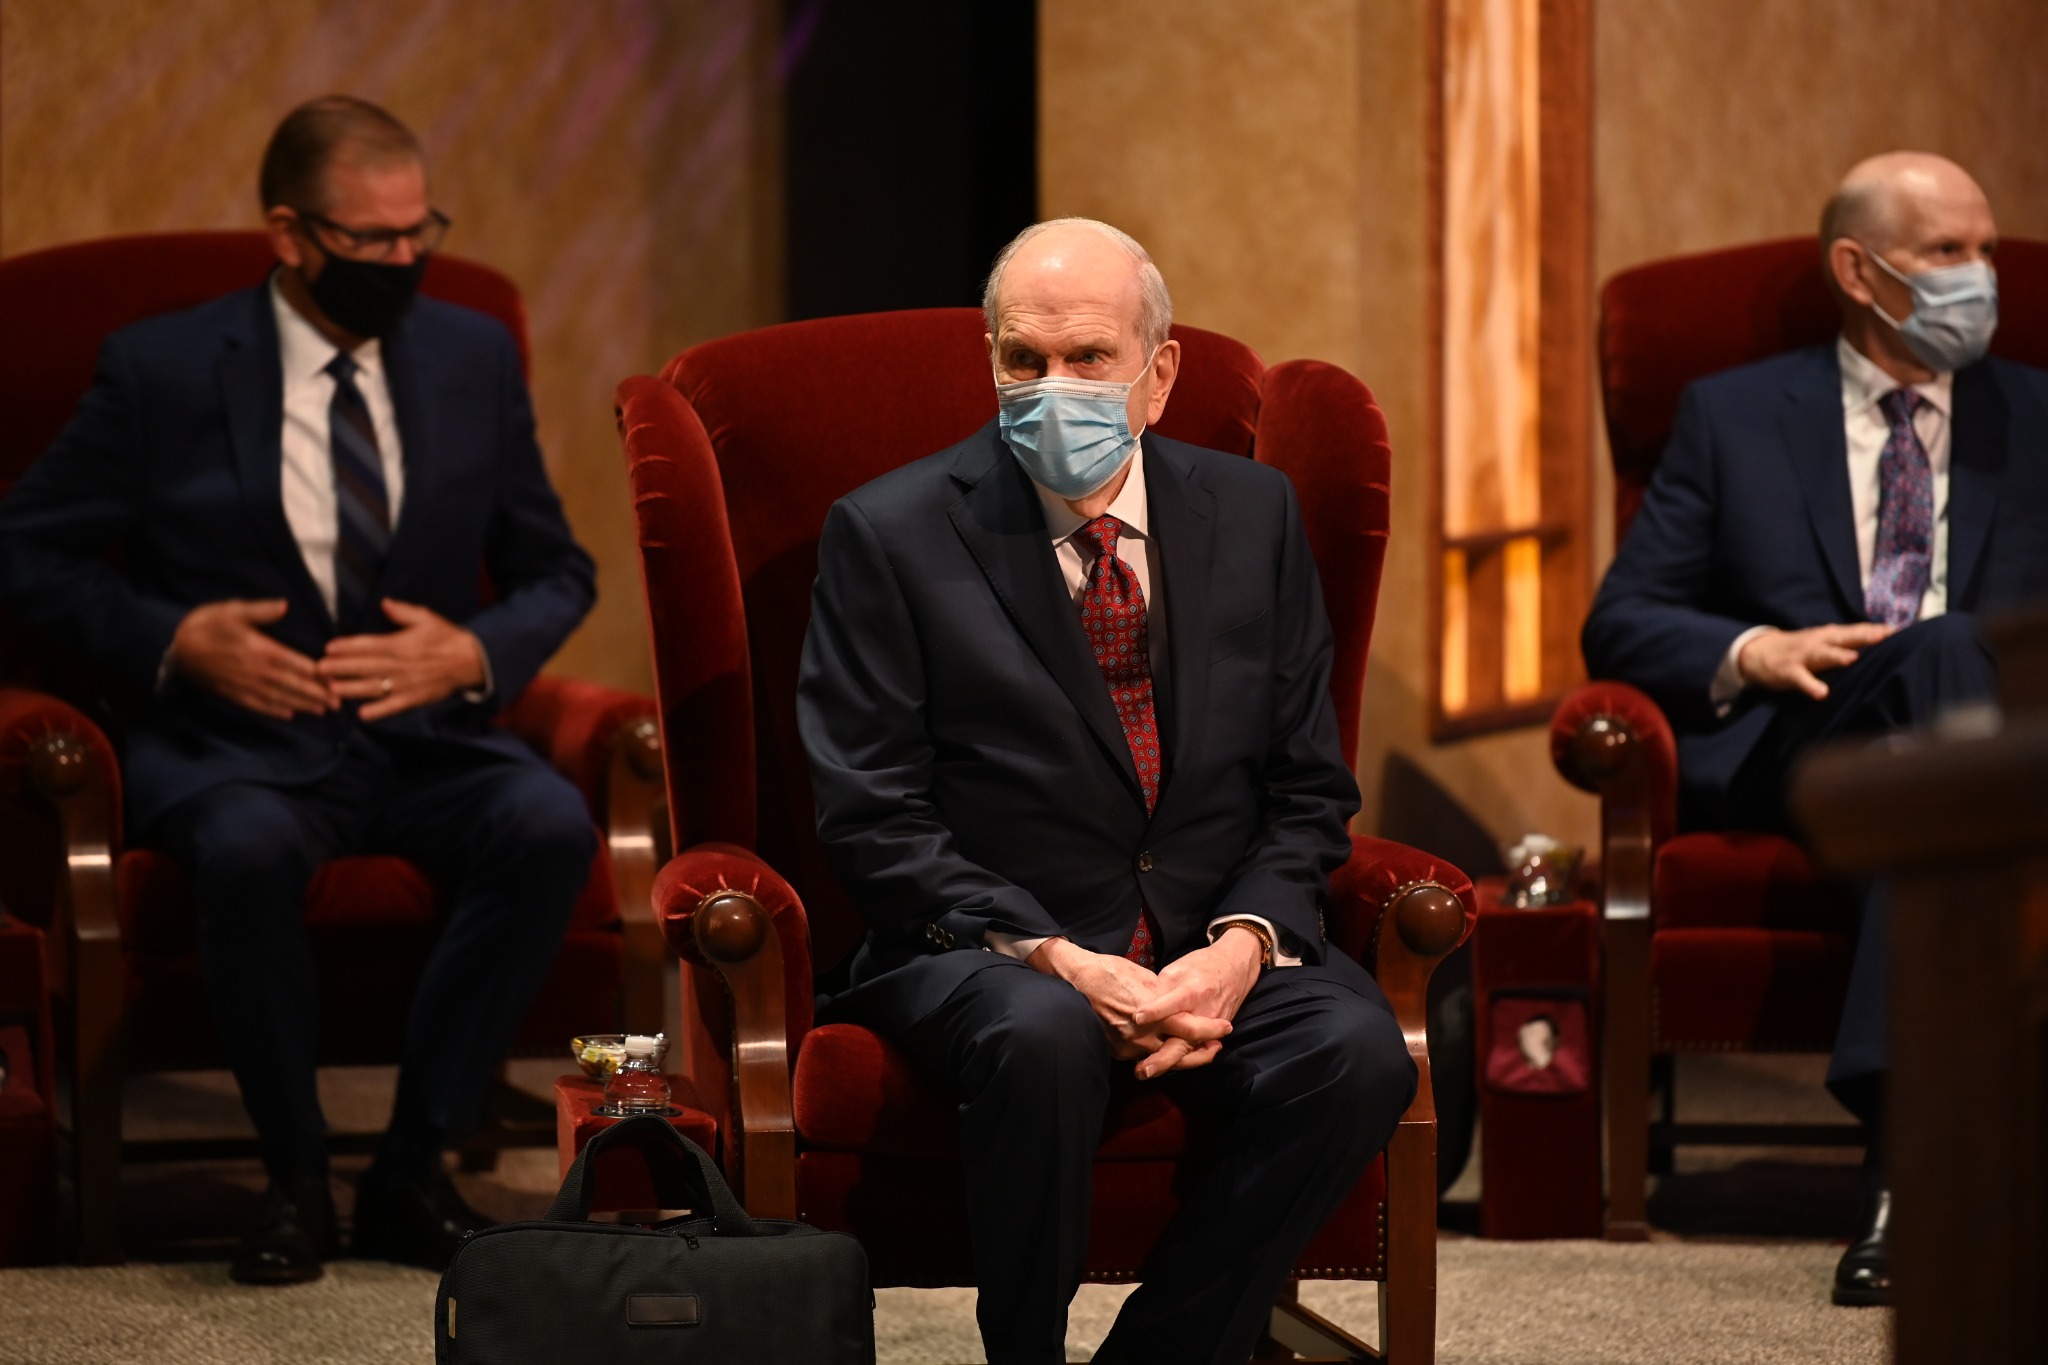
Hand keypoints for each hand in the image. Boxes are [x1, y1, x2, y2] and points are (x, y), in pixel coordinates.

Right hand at [170, 599, 336, 718]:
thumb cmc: (207, 623)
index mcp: (260, 649)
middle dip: (316, 694)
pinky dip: (274, 711)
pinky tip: (289, 715)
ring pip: (278, 698)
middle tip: (339, 703)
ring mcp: (244, 686)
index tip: (336, 681)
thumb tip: (285, 606)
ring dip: (301, 705)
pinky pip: (257, 705)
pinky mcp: (232, 694)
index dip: (317, 674)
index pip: (295, 664)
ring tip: (322, 710)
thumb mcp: (232, 609)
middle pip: (292, 685)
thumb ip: (261, 610)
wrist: (175, 648)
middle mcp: (255, 671)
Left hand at [317, 598, 485, 721]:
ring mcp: (407, 684)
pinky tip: (363, 714)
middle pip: (366, 667)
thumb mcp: (427, 618)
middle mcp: (401, 665)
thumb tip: (384, 604)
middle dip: (341, 668)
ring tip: (333, 689)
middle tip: (319, 670)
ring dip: (352, 689)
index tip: (329, 647)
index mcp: (401, 644)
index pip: (369, 645)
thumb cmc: (446, 637)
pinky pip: (394, 706)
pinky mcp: (415, 698)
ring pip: (375, 687)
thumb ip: (403, 612)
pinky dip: (379, 711)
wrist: (472, 661)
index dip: (347, 647)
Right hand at [1028, 938, 1234, 1078]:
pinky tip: (1168, 1048)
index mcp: (1152, 1011)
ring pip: (1163, 1057)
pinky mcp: (1117, 1051)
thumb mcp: (1146, 978)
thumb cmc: (1113, 972)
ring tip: (1197, 1050)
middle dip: (1201, 1054)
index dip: (1210, 1030)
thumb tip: (1181, 1005)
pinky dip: (1159, 1054)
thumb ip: (1166, 996)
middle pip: (1180, 1052)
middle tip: (1216, 1049)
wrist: (1078, 981)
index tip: (1225, 1028)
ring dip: (1181, 1056)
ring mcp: (1128, 1045)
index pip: (1189, 1028)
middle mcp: (1142, 1033)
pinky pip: (1144, 1057)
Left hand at [1128, 927, 1263, 1079]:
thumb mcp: (1178, 969)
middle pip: (1184, 1037)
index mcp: (1194, 990)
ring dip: (1170, 1064)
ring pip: (1191, 1050)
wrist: (1236, 968)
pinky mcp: (1216, 1034)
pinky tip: (1161, 1069)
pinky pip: (1198, 1051)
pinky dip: (1181, 1061)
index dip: (1155, 1010)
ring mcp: (1212, 1025)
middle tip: (1142, 1068)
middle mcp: (1204, 1011)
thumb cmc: (1202, 965)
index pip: (1173, 1003)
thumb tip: (1140, 1006)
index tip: (1136, 1018)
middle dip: (1164, 1056)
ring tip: (1146, 1073)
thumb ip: (1161, 989)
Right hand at [1737, 623, 1893, 699]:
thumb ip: (1845, 640)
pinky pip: (1801, 680)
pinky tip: (1822, 693)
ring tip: (1853, 659)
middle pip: (1843, 638)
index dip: (1875, 630)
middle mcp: (1817, 642)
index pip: (1855, 631)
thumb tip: (1877, 635)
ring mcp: (1803, 656)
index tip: (1898, 630)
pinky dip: (1811, 686)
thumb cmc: (1798, 649)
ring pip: (1822, 655)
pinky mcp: (1789, 672)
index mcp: (1827, 635)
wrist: (1758, 653)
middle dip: (1863, 636)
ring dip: (1836, 656)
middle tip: (1883, 636)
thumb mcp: (1821, 641)